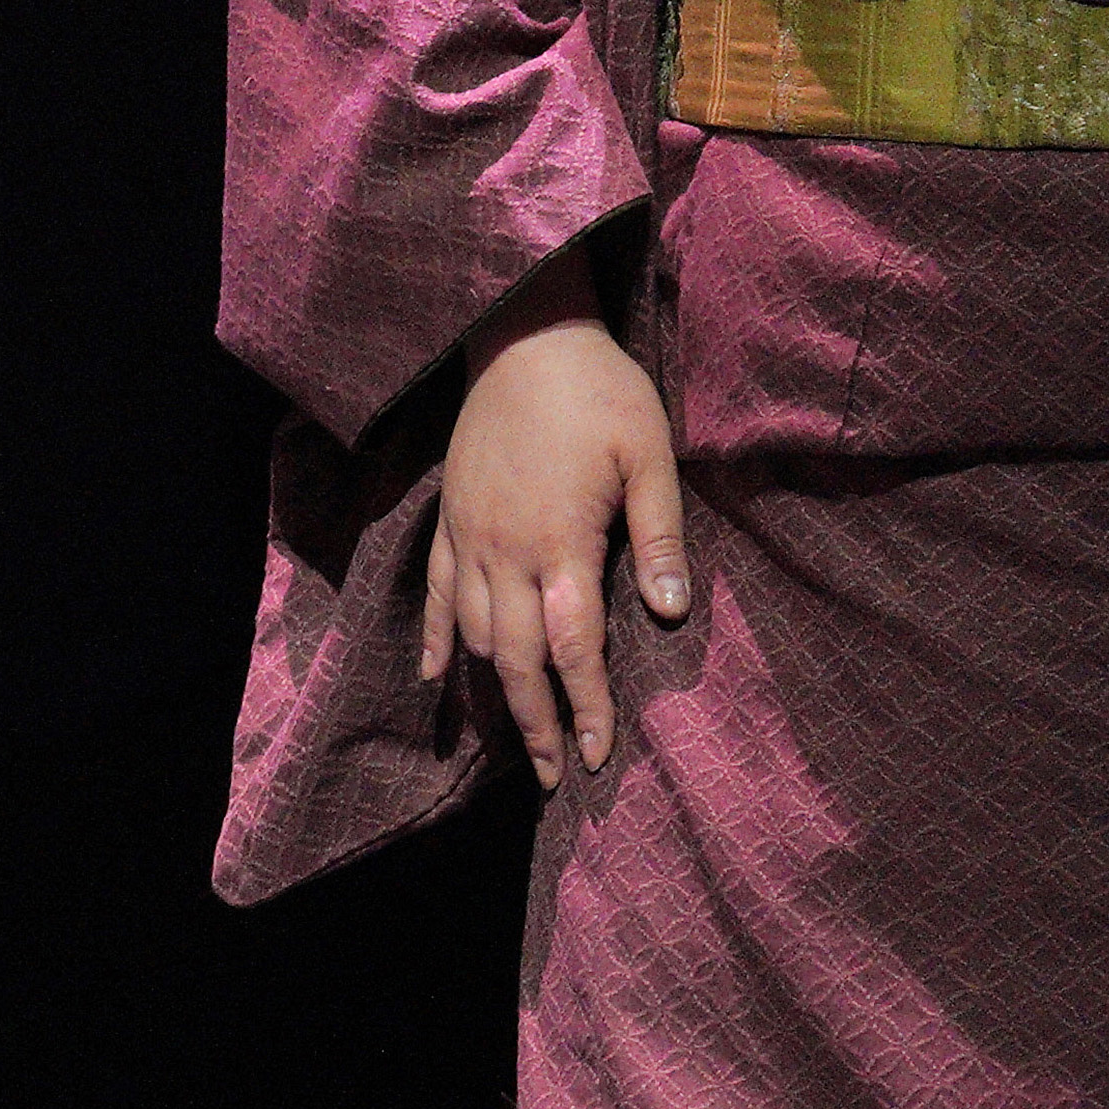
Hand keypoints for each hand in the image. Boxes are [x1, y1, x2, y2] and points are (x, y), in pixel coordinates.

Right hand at [425, 308, 689, 788]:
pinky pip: (438, 592)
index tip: (598, 756)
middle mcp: (504, 551)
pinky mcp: (451, 517)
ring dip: (496, 690)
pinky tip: (439, 675)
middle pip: (516, 659)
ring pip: (475, 635)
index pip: (572, 648)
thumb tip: (670, 610)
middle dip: (536, 722)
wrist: (524, 333)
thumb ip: (659, 534)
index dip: (585, 708)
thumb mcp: (649, 453)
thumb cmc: (599, 390)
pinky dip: (438, 639)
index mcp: (558, 541)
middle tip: (553, 775)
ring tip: (518, 732)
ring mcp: (470, 535)